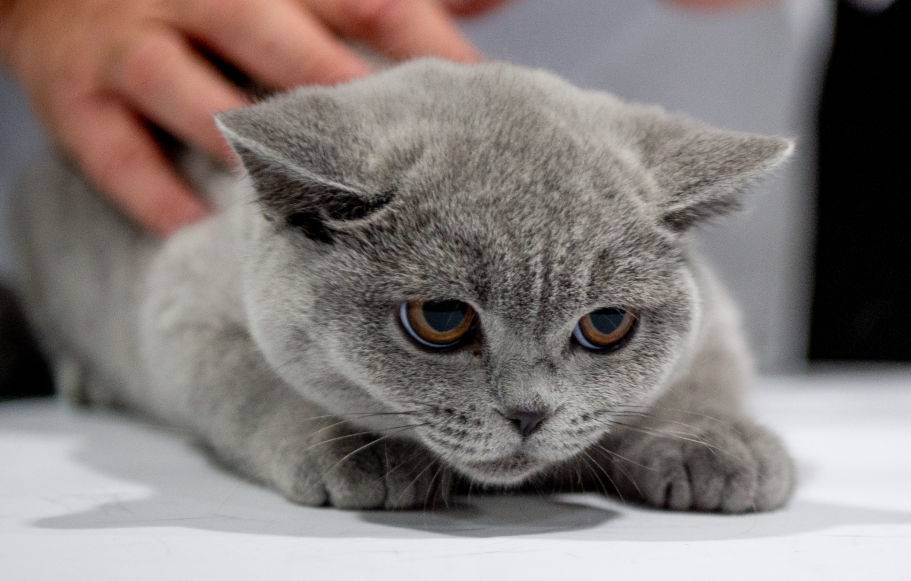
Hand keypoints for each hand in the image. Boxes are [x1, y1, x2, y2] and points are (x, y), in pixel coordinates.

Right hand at [0, 0, 483, 234]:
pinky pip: (111, 149)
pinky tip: (200, 231)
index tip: (477, 102)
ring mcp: (131, 44)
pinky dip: (153, 192)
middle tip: (404, 168)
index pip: (364, 2)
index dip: (424, 46)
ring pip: (190, 94)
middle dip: (341, 101)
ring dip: (249, 148)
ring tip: (310, 205)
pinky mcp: (70, 93)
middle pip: (282, 44)